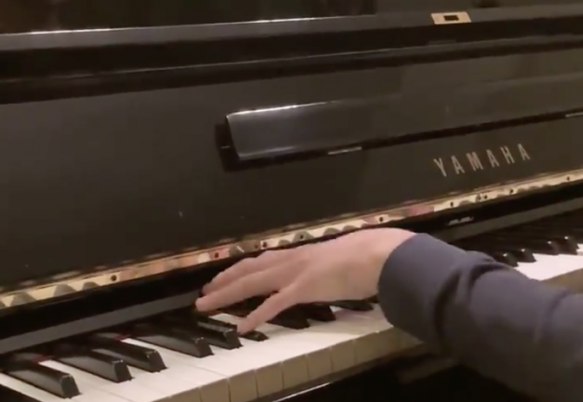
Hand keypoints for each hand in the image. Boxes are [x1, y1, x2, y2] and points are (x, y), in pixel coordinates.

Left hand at [195, 228, 415, 332]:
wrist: (379, 254)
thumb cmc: (366, 256)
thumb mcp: (336, 258)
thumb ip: (323, 266)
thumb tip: (323, 273)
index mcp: (300, 254)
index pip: (261, 260)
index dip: (239, 269)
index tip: (222, 277)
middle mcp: (292, 260)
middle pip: (248, 270)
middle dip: (223, 282)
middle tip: (203, 294)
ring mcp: (296, 273)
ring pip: (252, 282)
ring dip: (227, 294)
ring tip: (207, 304)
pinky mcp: (304, 288)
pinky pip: (274, 304)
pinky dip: (256, 315)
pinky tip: (242, 327)